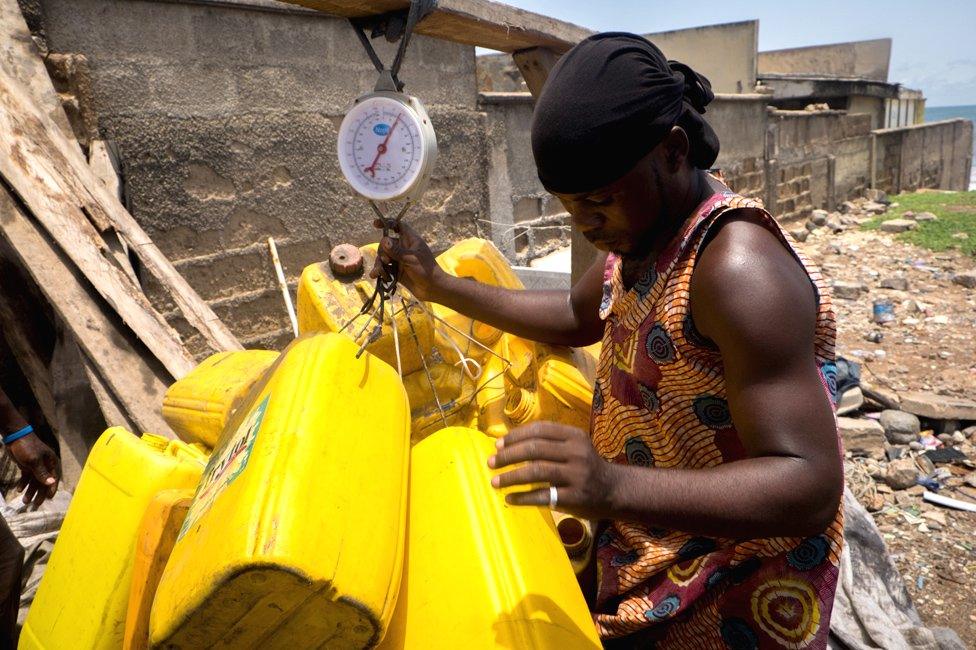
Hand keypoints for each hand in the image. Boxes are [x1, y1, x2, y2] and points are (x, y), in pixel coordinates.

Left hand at [7, 433, 58, 506]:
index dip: (51, 489)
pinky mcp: (27, 466)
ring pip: (34, 481)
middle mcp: (45, 465)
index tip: (48, 499)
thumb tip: (51, 483)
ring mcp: (36, 466)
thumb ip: (42, 473)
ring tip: (24, 501)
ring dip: (30, 491)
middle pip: (43, 482)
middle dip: (39, 493)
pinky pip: (27, 478)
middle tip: (35, 505)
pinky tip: (19, 490)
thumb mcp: (34, 461)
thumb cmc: (27, 447)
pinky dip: (23, 484)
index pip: (53, 478)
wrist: (15, 437)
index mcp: (51, 463)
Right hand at [369, 219, 445, 301]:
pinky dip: (380, 271)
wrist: (432, 289)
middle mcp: (404, 248)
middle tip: (387, 261)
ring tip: (379, 272)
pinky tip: (375, 276)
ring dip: (379, 263)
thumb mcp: (411, 259)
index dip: (387, 223)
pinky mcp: (397, 271)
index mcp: (411, 240)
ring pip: (384, 256)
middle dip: (383, 251)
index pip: (398, 226)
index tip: (375, 224)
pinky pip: (384, 268)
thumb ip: (396, 250)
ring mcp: (400, 260)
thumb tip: (384, 240)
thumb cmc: (426, 271)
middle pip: (386, 243)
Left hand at [488, 422, 615, 519]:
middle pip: (534, 449)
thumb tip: (508, 443)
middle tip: (491, 463)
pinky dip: (523, 497)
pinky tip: (510, 498)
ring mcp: (576, 475)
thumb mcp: (575, 447)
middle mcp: (576, 452)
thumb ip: (549, 442)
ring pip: (536, 471)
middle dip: (508, 456)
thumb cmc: (586, 466)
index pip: (539, 430)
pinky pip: (543, 496)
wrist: (615, 490)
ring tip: (494, 481)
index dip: (515, 436)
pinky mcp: (575, 497)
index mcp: (574, 436)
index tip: (497, 444)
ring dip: (510, 477)